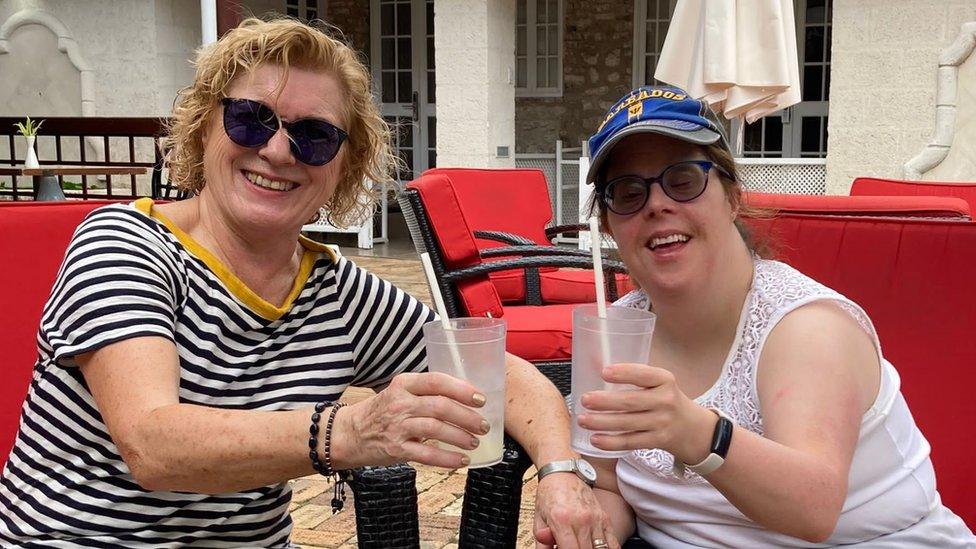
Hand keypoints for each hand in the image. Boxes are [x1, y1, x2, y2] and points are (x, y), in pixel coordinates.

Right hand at [332, 372, 489, 468]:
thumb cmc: (381, 412)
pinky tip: (461, 461)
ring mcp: (397, 426)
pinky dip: (447, 458)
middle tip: (484, 425)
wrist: (349, 434)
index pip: (437, 381)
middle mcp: (400, 402)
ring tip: (474, 442)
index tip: (481, 399)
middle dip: (467, 417)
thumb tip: (465, 397)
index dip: (462, 389)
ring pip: (436, 429)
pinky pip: (426, 454)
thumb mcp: (399, 392)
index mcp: (404, 383)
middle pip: (440, 407)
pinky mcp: (396, 449)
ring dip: (460, 437)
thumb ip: (425, 392)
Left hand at [533, 474, 618, 548]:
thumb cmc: (550, 493)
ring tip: (583, 547)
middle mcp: (581, 520)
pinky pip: (613, 542)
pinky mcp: (605, 518)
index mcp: (562, 520)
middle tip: (571, 547)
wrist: (563, 472)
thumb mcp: (538, 517)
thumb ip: (541, 539)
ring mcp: (595, 519)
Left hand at [577, 364, 713, 462]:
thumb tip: (593, 362)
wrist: (693, 428)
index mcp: (665, 380)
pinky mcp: (658, 441)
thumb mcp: (658, 383)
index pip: (644, 374)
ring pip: (627, 424)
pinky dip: (611, 442)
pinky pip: (631, 442)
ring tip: (582, 419)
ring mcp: (662, 422)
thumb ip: (632, 376)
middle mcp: (665, 401)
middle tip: (584, 399)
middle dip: (605, 401)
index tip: (603, 372)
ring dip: (602, 422)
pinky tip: (595, 439)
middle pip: (631, 402)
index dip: (624, 373)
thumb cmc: (665, 399)